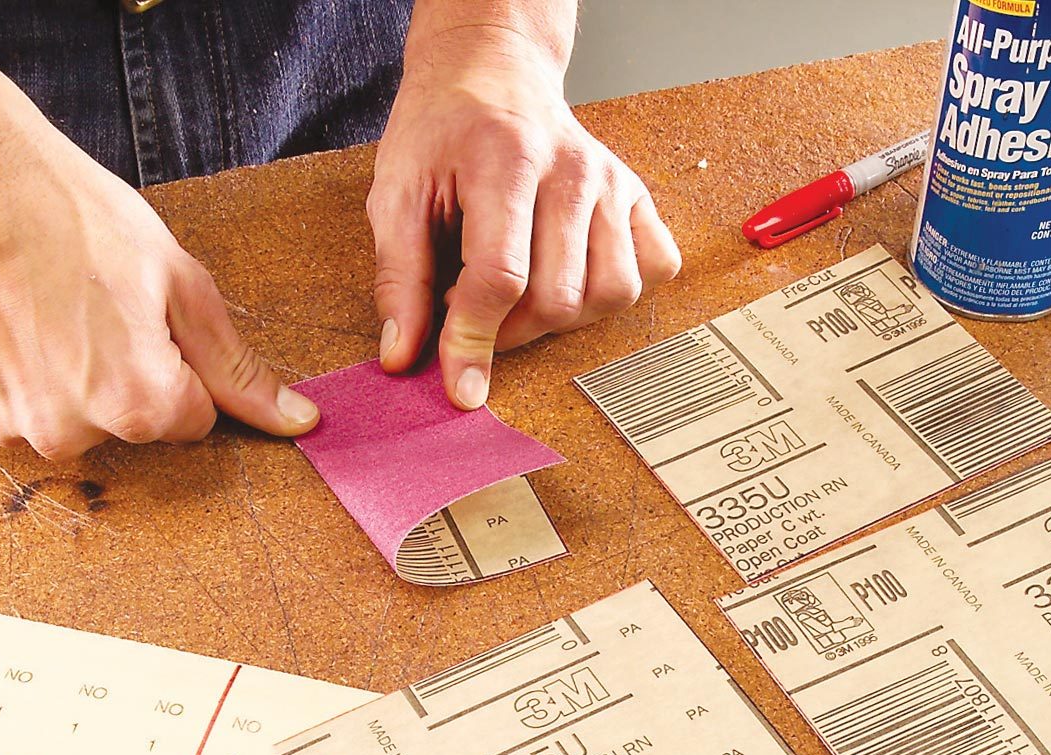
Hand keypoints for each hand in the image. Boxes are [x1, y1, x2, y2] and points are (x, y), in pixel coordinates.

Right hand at [0, 78, 316, 459]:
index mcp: (141, 408)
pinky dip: (16, 367)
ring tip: (45, 305)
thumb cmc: (76, 216)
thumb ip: (238, 370)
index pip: (192, 419)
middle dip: (124, 375)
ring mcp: (13, 424)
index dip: (178, 365)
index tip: (146, 316)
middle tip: (93, 304)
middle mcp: (75, 434)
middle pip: (129, 423)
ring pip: (70, 415)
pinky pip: (14, 400)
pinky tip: (9, 313)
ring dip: (67, 374)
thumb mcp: (181, 285)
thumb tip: (299, 423)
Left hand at [369, 23, 680, 408]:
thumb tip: (403, 354)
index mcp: (504, 160)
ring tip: (522, 292)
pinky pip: (654, 268)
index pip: (500, 279)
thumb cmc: (442, 131)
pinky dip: (617, 288)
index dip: (475, 342)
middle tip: (474, 304)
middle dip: (511, 329)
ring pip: (612, 293)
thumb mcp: (396, 192)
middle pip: (559, 298)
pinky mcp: (635, 194)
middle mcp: (571, 169)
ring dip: (563, 316)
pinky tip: (573, 275)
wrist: (491, 70)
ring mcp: (611, 182)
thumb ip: (399, 277)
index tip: (460, 387)